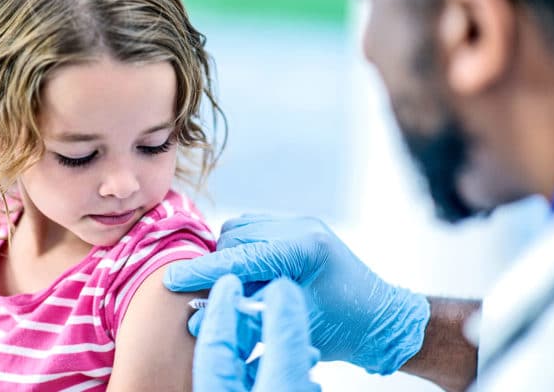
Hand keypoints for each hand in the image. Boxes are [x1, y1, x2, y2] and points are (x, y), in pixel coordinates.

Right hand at [166, 215, 429, 374]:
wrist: (381, 319)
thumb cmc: (344, 329)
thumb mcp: (292, 325)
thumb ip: (246, 315)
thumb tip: (198, 315)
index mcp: (305, 249)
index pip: (240, 257)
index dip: (203, 272)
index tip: (171, 280)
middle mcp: (302, 227)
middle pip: (235, 238)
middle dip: (216, 265)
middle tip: (204, 295)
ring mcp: (301, 223)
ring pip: (240, 229)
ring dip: (227, 255)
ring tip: (229, 287)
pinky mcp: (299, 227)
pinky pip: (254, 229)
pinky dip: (241, 249)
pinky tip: (244, 275)